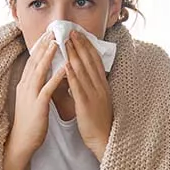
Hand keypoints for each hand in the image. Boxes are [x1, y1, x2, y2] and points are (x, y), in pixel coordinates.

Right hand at [10, 31, 66, 153]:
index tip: (47, 34)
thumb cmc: (29, 122)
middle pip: (34, 61)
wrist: (21, 142)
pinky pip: (47, 88)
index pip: (32, 60)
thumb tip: (43, 74)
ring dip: (49, 56)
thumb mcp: (30, 99)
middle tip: (53, 30)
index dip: (39, 46)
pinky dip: (55, 77)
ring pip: (40, 71)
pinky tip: (64, 68)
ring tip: (57, 42)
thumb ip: (35, 85)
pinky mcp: (38, 105)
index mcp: (24, 84)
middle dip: (43, 45)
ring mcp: (30, 95)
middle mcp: (25, 86)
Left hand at [65, 30, 113, 160]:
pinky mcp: (86, 104)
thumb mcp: (98, 99)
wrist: (104, 139)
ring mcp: (94, 94)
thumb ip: (91, 86)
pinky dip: (71, 74)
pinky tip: (65, 64)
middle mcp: (99, 86)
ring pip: (83, 70)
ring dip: (74, 54)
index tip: (79, 34)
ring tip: (65, 41)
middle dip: (80, 44)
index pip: (95, 60)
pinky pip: (78, 86)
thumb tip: (82, 74)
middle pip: (89, 61)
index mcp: (102, 85)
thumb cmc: (99, 121)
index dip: (87, 46)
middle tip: (71, 31)